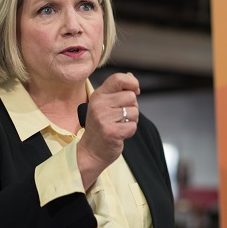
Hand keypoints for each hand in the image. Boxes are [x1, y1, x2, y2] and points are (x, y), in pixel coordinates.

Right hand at [76, 72, 139, 187]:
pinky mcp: (111, 132)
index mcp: (98, 95)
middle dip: (132, 107)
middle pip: (131, 96)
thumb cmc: (100, 127)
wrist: (91, 151)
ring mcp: (104, 118)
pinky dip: (130, 131)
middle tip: (121, 117)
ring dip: (131, 120)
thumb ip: (117, 90)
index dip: (132, 83)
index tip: (135, 90)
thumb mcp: (105, 104)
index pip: (118, 78)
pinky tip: (120, 134)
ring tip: (119, 125)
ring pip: (134, 112)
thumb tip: (131, 77)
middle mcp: (99, 105)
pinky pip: (133, 126)